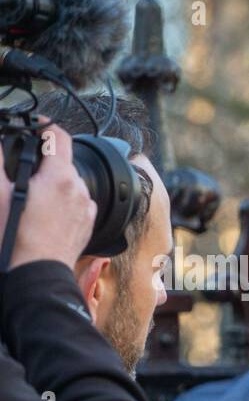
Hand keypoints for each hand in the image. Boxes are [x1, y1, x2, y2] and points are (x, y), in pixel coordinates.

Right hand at [2, 123, 96, 269]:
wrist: (37, 273)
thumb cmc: (17, 237)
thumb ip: (0, 162)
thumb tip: (1, 144)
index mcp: (61, 178)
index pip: (59, 137)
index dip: (44, 127)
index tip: (34, 127)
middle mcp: (80, 190)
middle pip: (63, 162)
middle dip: (44, 162)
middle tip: (23, 171)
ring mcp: (87, 209)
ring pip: (70, 184)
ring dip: (53, 183)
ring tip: (32, 197)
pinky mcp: (87, 225)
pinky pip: (76, 203)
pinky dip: (62, 201)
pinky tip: (44, 212)